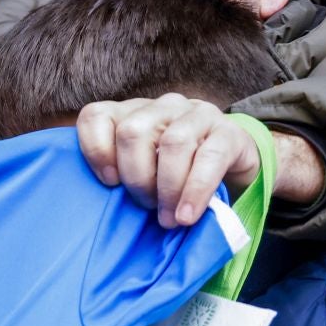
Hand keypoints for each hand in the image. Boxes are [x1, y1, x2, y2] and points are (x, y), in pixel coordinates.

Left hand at [76, 95, 265, 228]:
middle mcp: (162, 107)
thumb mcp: (141, 172)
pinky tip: (187, 215)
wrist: (232, 169)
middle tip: (145, 206)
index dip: (95, 150)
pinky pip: (210, 158)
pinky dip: (195, 190)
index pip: (96, 116)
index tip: (109, 184)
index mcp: (131, 113)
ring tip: (167, 218)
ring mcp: (198, 114)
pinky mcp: (229, 132)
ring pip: (172, 142)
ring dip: (167, 187)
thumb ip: (119, 174)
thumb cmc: (173, 176)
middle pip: (132, 132)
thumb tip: (93, 205)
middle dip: (136, 178)